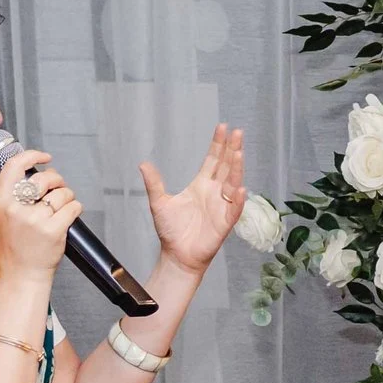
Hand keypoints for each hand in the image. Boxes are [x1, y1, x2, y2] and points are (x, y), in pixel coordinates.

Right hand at [0, 149, 81, 280]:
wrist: (22, 274)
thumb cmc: (19, 245)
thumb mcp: (8, 215)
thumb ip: (20, 194)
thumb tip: (45, 173)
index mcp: (3, 201)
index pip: (14, 166)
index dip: (32, 155)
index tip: (45, 157)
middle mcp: (17, 208)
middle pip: (45, 178)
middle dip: (58, 180)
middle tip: (59, 190)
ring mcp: (35, 219)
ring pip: (63, 193)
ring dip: (68, 198)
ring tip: (61, 210)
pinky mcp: (53, 230)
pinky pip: (73, 207)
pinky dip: (75, 209)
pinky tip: (68, 218)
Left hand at [142, 124, 246, 273]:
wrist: (176, 255)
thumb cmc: (171, 231)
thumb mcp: (159, 203)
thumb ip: (154, 183)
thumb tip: (143, 163)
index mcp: (201, 185)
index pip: (213, 160)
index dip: (218, 145)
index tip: (223, 128)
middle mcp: (214, 192)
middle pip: (226, 167)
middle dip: (232, 149)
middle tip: (237, 132)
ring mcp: (222, 206)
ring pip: (233, 183)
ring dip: (237, 168)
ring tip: (239, 153)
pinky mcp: (224, 222)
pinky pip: (234, 209)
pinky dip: (237, 199)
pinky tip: (239, 188)